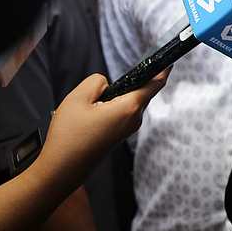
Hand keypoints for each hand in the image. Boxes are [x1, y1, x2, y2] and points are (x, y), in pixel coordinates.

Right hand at [36, 71, 166, 190]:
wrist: (60, 170)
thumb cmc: (69, 135)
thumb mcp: (78, 98)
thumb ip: (97, 81)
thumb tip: (108, 84)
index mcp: (130, 108)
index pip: (155, 84)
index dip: (163, 70)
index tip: (170, 60)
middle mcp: (134, 119)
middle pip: (139, 91)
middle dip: (125, 84)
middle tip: (100, 88)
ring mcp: (128, 129)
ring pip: (127, 102)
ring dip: (114, 97)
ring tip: (88, 106)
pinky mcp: (119, 136)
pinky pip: (120, 113)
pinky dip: (109, 108)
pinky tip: (90, 115)